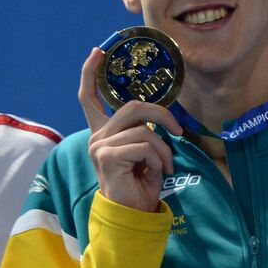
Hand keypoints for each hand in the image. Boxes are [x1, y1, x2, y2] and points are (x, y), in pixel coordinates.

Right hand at [78, 47, 182, 211]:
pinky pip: (144, 144)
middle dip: (161, 114)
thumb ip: (145, 131)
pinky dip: (159, 158)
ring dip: (163, 147)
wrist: (132, 215)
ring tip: (166, 166)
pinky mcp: (107, 157)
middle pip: (132, 106)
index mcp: (104, 133)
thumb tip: (161, 119)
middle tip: (177, 130)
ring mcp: (100, 146)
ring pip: (143, 129)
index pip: (90, 98)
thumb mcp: (146, 153)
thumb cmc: (140, 185)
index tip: (98, 52)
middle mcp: (97, 137)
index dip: (91, 72)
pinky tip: (158, 172)